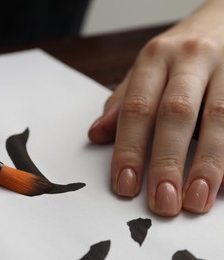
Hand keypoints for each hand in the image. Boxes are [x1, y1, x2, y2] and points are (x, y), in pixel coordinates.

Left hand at [88, 0, 223, 215]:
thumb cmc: (179, 53)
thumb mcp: (146, 68)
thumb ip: (123, 101)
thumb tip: (96, 135)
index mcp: (155, 57)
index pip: (137, 108)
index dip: (129, 149)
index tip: (125, 186)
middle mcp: (190, 59)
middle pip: (176, 113)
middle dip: (167, 161)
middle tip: (162, 201)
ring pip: (219, 117)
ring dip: (208, 163)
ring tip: (196, 200)